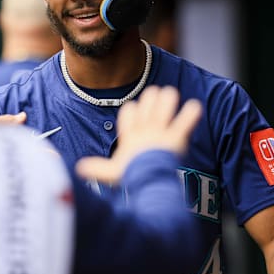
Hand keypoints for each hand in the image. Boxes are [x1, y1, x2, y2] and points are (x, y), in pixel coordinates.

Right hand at [76, 85, 201, 183]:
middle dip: (151, 99)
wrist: (148, 180)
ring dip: (168, 100)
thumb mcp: (111, 172)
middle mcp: (146, 130)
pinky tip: (195, 106)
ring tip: (171, 93)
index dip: (131, 110)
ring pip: (165, 108)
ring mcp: (162, 132)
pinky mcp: (177, 137)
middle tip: (155, 94)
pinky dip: (191, 114)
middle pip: (146, 105)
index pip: (128, 113)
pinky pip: (185, 122)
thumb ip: (97, 168)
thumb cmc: (130, 176)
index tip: (134, 108)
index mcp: (131, 135)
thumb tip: (78, 169)